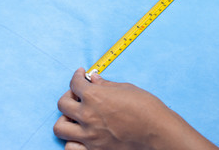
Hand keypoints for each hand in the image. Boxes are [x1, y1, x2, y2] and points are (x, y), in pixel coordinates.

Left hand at [54, 68, 218, 149]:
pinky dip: (72, 140)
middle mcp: (87, 116)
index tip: (81, 75)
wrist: (159, 133)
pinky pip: (69, 148)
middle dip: (69, 94)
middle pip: (63, 103)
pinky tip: (81, 134)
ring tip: (77, 115)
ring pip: (60, 127)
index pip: (75, 83)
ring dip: (66, 118)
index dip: (77, 75)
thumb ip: (106, 85)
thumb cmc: (147, 109)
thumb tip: (94, 79)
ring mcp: (89, 136)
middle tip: (79, 93)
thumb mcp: (127, 89)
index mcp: (95, 97)